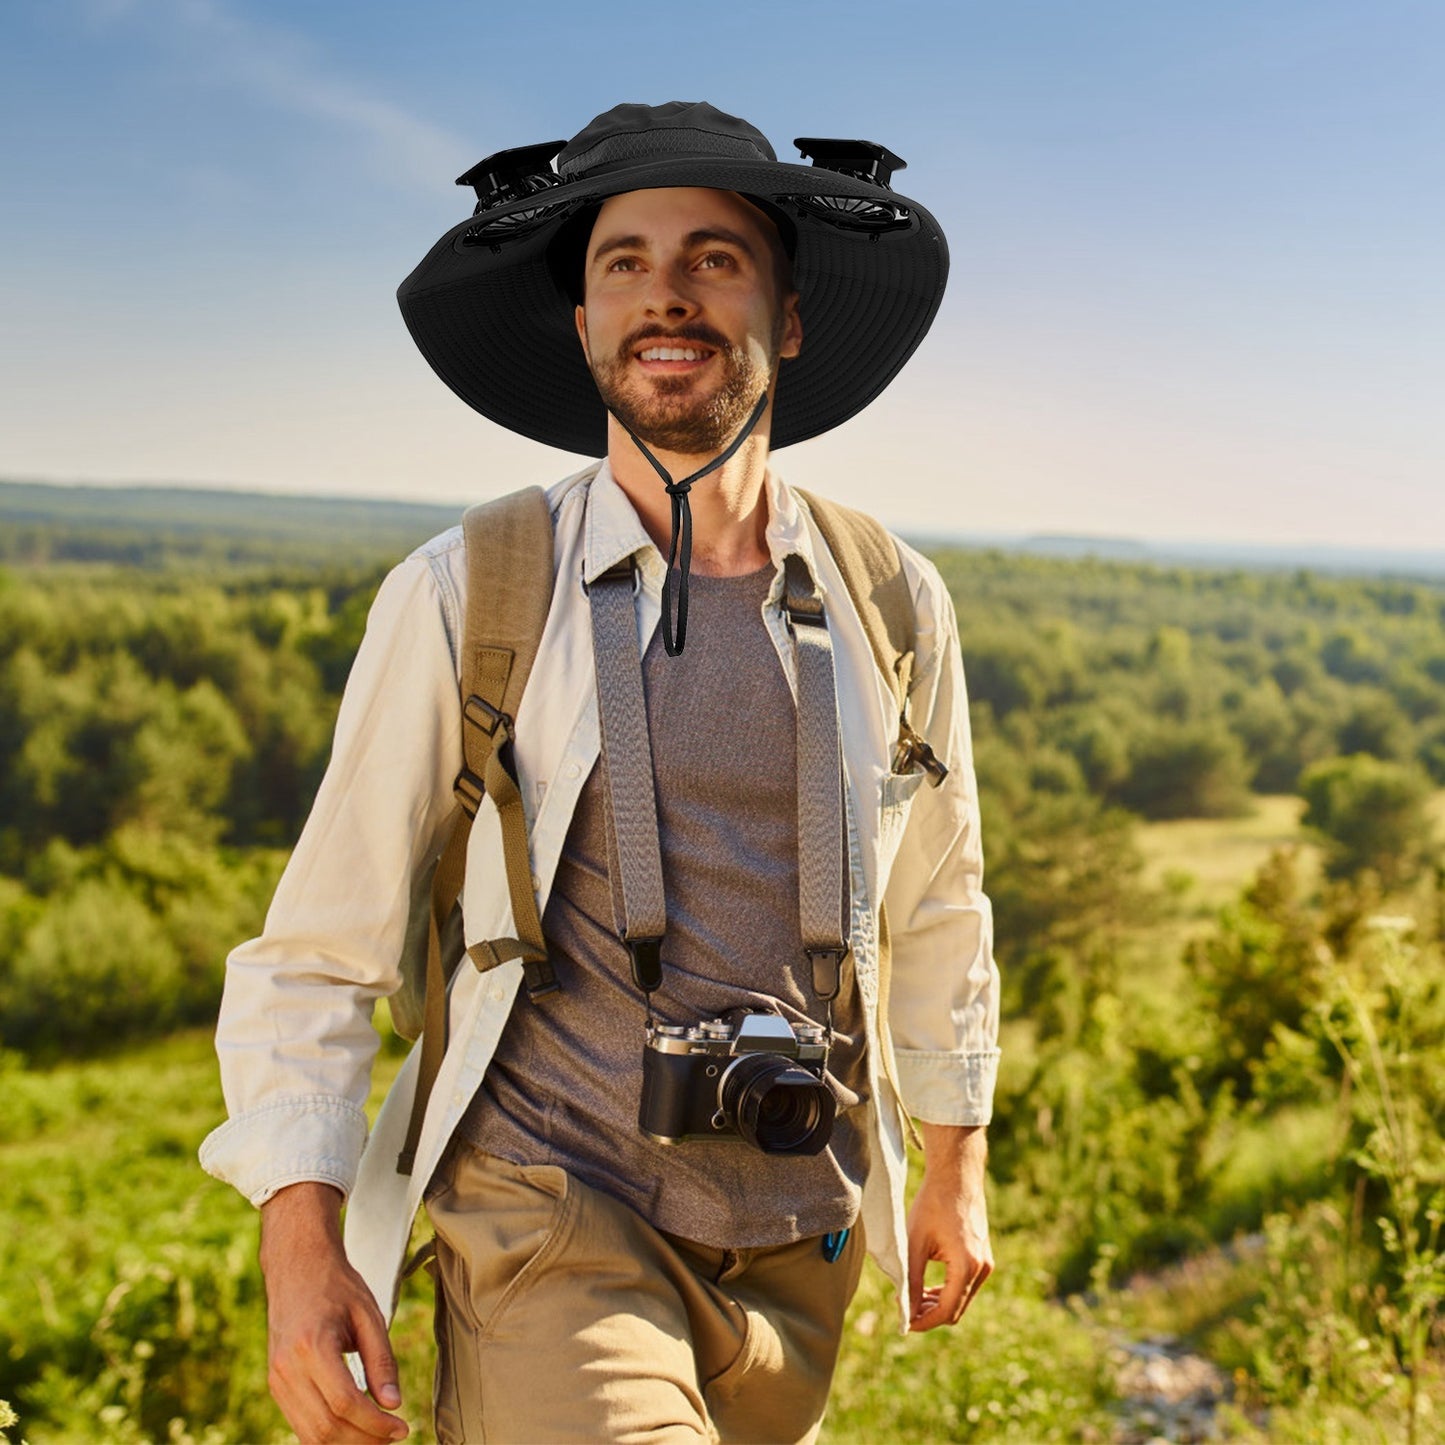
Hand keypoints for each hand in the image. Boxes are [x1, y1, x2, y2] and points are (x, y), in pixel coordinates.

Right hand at [260, 1182, 408, 1442]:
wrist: (296, 1266)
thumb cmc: (336, 1286)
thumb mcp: (368, 1314)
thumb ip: (381, 1360)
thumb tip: (393, 1404)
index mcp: (312, 1346)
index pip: (344, 1403)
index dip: (375, 1423)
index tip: (402, 1426)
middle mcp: (288, 1368)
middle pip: (326, 1427)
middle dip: (364, 1440)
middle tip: (394, 1437)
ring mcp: (277, 1380)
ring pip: (310, 1434)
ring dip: (346, 1444)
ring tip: (378, 1438)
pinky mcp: (276, 1385)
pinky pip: (300, 1424)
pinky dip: (327, 1436)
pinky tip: (355, 1431)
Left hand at [906, 1124, 992, 1331]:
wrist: (957, 1176)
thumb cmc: (933, 1204)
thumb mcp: (916, 1242)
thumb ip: (912, 1280)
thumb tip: (906, 1310)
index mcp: (967, 1266)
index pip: (947, 1310)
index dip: (924, 1321)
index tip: (905, 1325)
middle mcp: (982, 1268)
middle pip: (957, 1309)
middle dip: (931, 1315)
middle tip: (906, 1313)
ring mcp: (986, 1263)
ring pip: (962, 1299)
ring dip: (940, 1304)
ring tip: (914, 1301)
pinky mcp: (985, 1257)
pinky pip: (967, 1285)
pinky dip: (949, 1291)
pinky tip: (929, 1289)